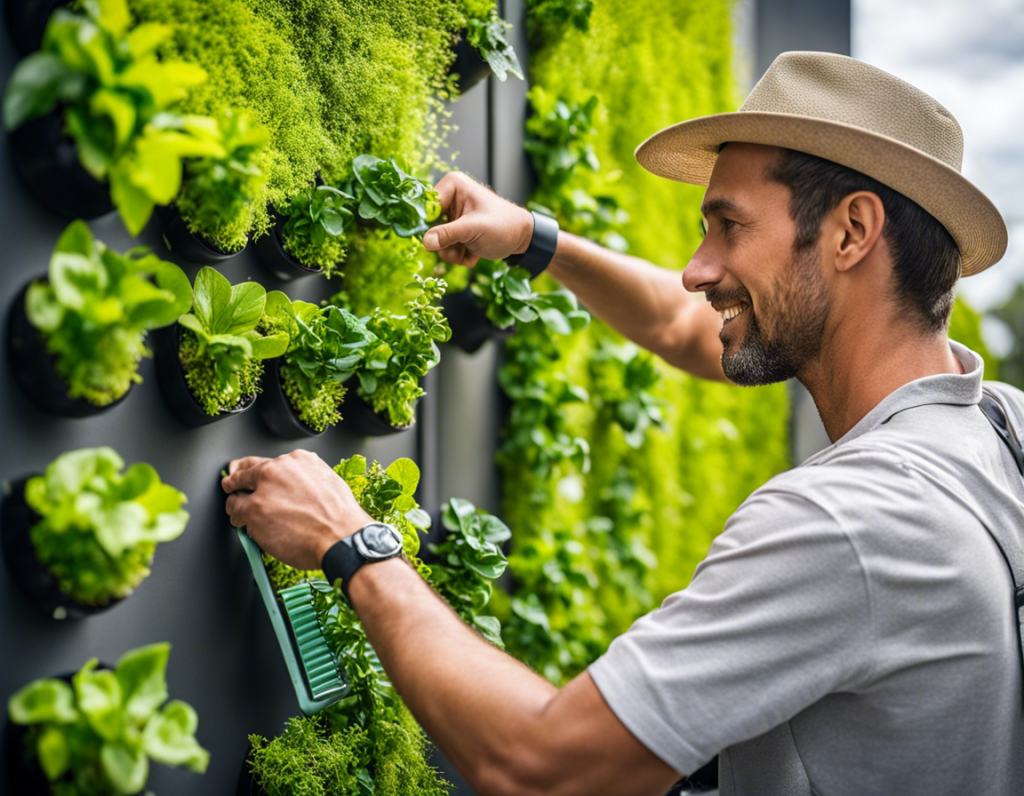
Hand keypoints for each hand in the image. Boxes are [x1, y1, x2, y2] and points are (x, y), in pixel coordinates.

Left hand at [221, 450, 373, 570]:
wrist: (341, 537)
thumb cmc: (339, 516)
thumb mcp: (326, 482)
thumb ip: (304, 478)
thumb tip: (290, 487)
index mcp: (298, 460)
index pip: (267, 461)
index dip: (253, 470)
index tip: (246, 473)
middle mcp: (278, 469)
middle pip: (245, 471)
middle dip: (236, 480)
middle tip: (231, 486)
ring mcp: (263, 490)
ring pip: (237, 493)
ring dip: (237, 503)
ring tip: (240, 513)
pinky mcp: (253, 510)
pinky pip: (235, 512)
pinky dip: (237, 519)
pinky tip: (244, 525)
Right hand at [422, 172, 533, 266]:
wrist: (522, 238)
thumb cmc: (504, 226)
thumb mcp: (474, 229)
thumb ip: (448, 234)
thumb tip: (425, 242)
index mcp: (453, 186)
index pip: (425, 206)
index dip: (428, 226)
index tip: (436, 241)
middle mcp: (450, 198)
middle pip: (429, 227)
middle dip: (445, 244)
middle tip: (461, 248)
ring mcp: (452, 216)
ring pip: (436, 241)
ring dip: (453, 252)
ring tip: (470, 251)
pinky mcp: (456, 231)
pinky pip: (446, 247)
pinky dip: (459, 254)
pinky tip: (473, 252)